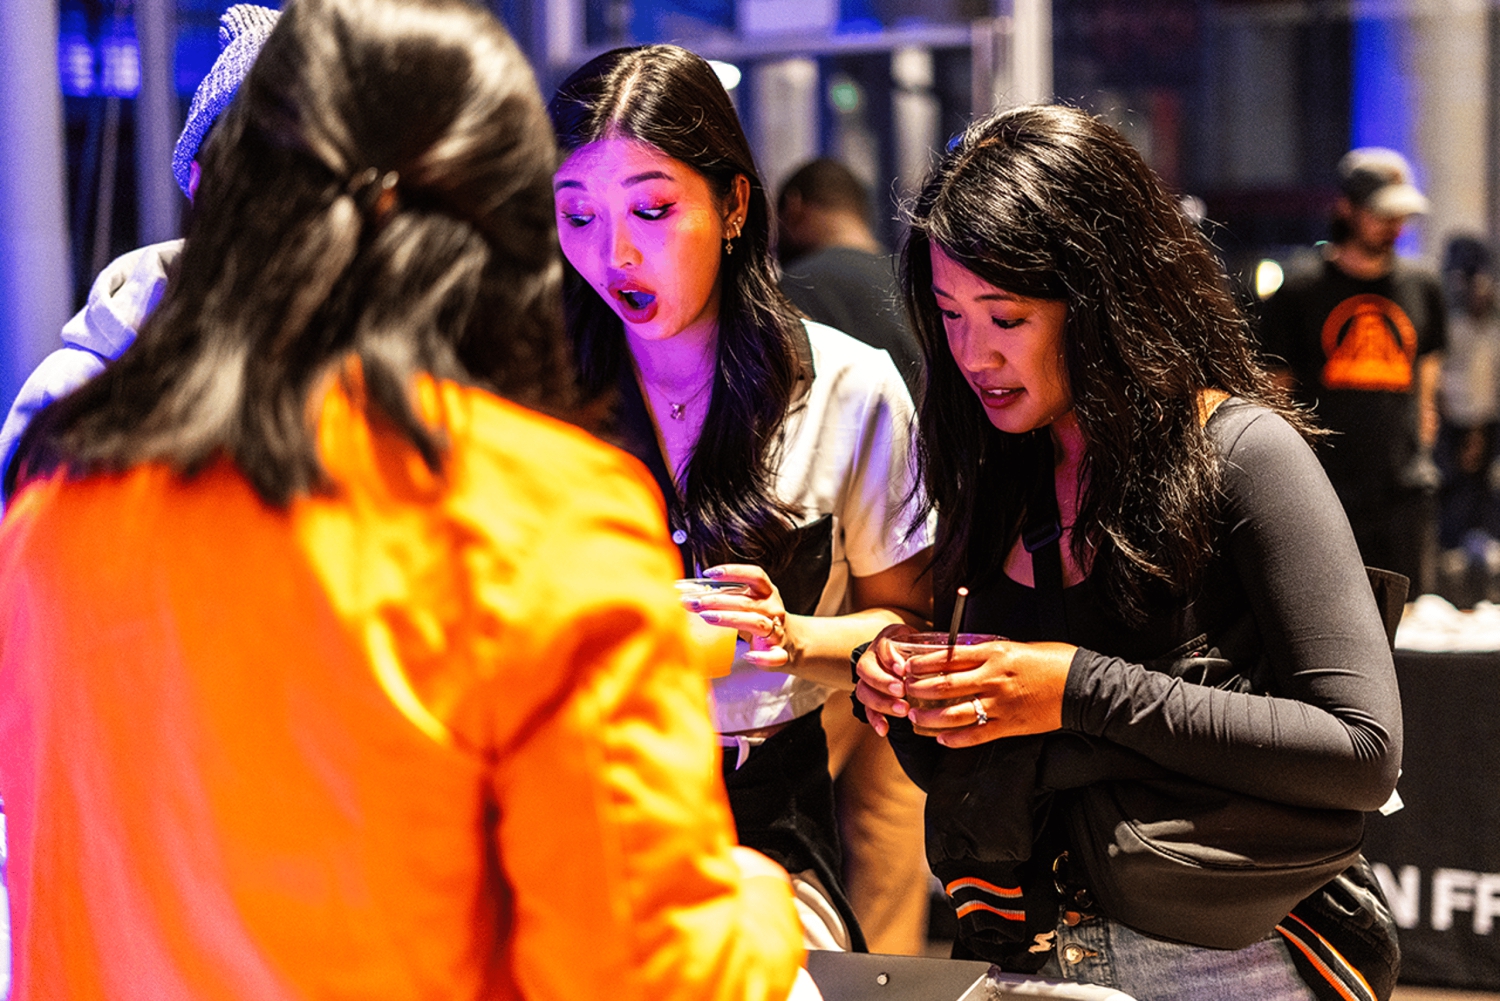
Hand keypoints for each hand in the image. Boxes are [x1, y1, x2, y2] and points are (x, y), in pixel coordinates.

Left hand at [688, 564, 789, 669]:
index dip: (733, 572)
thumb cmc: (760, 619)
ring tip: (708, 617)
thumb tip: (690, 594)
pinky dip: (762, 657)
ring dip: (731, 619)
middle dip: (718, 601)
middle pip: (747, 601)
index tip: (710, 573)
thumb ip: (726, 598)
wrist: (791, 642)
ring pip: (757, 623)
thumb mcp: (748, 603)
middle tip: (696, 602)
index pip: (755, 575)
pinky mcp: (779, 652)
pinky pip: (774, 656)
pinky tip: (748, 655)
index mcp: (767, 592)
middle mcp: (773, 609)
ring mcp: (777, 630)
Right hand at [853, 622, 921, 735]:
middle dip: (883, 682)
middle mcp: (871, 660)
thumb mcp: (919, 641)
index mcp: (884, 643)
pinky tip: (885, 729)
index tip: (902, 669)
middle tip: (901, 692)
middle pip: (866, 670)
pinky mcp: (869, 698)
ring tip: (902, 710)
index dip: (889, 659)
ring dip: (882, 702)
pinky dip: (875, 720)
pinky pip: (867, 709)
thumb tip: (946, 655)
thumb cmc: (914, 648)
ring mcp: (867, 680)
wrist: (900, 655)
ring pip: (864, 691)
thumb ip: (927, 647)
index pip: (881, 648)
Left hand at [896, 639, 1075, 746]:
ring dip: (930, 718)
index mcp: (993, 653)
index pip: (947, 657)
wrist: (1083, 686)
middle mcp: (993, 678)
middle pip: (944, 686)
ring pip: (954, 713)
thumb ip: (988, 654)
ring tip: (916, 718)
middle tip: (903, 692)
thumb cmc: (1053, 660)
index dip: (923, 664)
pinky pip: (976, 735)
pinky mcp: (1010, 726)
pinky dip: (956, 739)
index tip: (907, 666)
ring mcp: (1000, 704)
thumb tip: (962, 657)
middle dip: (918, 690)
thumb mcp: (1016, 647)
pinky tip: (942, 739)